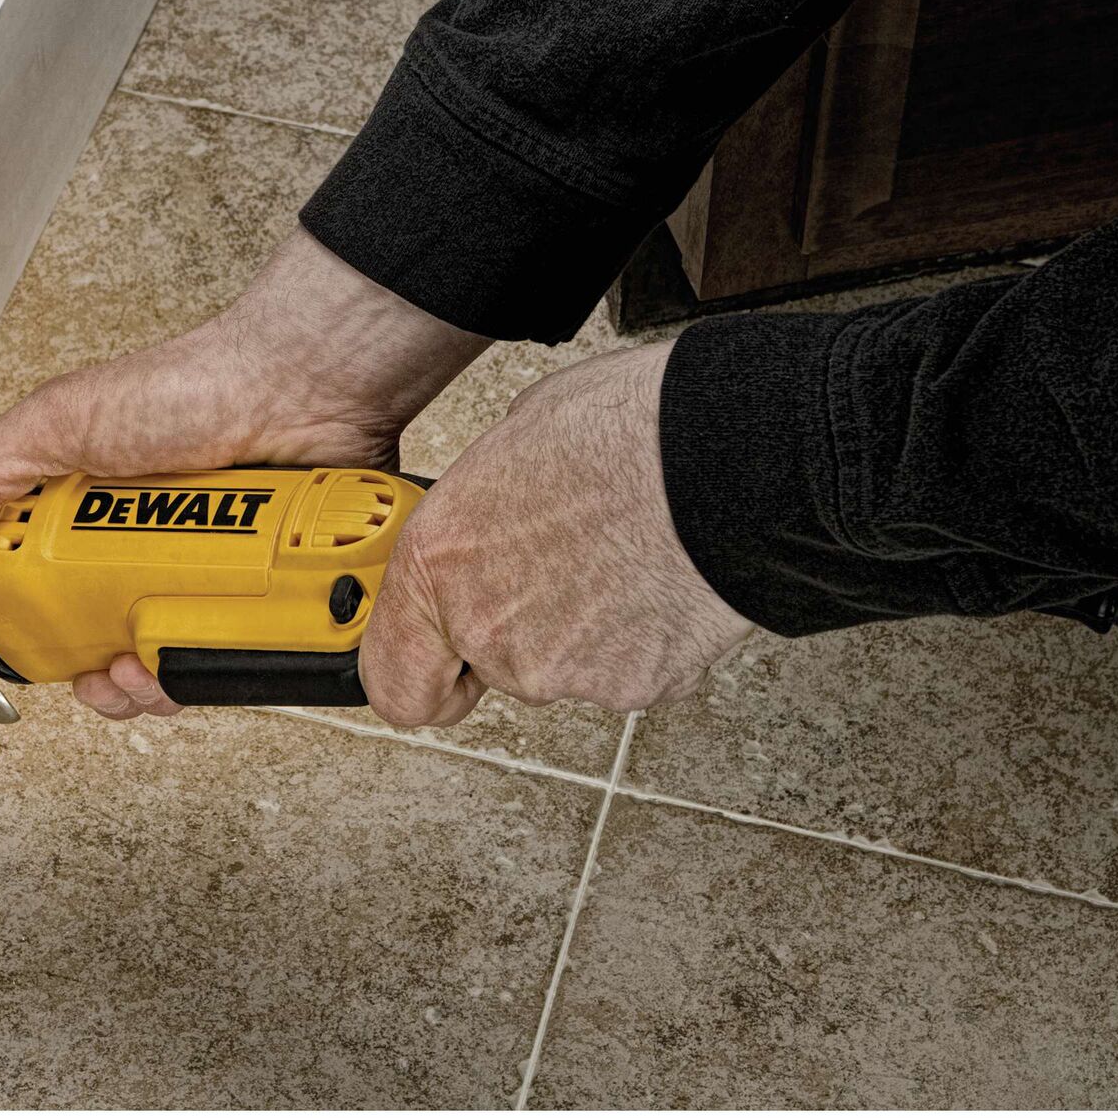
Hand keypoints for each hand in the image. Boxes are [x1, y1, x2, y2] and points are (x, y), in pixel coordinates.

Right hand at [0, 226, 487, 718]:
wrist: (303, 387)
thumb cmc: (193, 383)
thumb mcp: (61, 420)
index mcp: (92, 514)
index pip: (51, 598)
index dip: (42, 638)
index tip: (41, 657)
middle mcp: (150, 548)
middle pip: (112, 648)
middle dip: (103, 680)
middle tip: (106, 672)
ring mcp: (207, 573)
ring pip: (171, 664)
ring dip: (155, 685)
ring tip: (153, 668)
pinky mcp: (259, 592)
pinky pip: (234, 656)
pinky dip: (217, 668)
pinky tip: (206, 654)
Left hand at [359, 341, 752, 726]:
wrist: (726, 456)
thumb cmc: (626, 429)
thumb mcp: (515, 439)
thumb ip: (482, 506)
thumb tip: (492, 512)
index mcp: (439, 564)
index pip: (391, 679)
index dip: (420, 672)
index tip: (439, 664)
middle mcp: (488, 628)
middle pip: (489, 663)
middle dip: (519, 623)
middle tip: (563, 562)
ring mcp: (559, 668)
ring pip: (559, 665)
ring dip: (582, 625)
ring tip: (621, 553)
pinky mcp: (632, 687)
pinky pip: (623, 669)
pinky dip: (639, 636)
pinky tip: (656, 578)